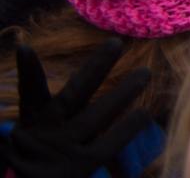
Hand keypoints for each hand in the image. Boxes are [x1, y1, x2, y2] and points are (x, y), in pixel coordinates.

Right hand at [8, 39, 152, 176]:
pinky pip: (108, 145)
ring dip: (121, 94)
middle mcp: (46, 132)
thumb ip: (55, 103)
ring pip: (94, 118)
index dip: (28, 71)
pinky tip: (145, 113)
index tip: (25, 47)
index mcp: (33, 119)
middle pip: (72, 96)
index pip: (30, 91)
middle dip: (94, 69)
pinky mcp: (81, 167)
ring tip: (146, 73)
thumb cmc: (43, 151)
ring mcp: (63, 150)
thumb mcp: (39, 127)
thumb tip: (46, 58)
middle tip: (116, 43)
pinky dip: (126, 129)